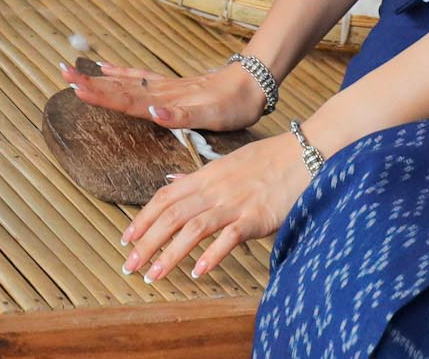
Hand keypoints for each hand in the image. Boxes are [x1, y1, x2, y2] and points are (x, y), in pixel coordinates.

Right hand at [58, 59, 265, 131]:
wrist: (251, 84)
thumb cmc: (233, 106)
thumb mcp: (211, 117)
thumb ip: (180, 117)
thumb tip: (152, 112)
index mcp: (165, 102)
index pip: (125, 99)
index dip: (100, 95)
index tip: (76, 88)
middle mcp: (159, 92)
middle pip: (118, 86)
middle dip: (90, 83)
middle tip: (63, 74)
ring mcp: (164, 86)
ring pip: (124, 80)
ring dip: (99, 78)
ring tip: (74, 71)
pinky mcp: (171, 85)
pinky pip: (138, 76)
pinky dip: (120, 71)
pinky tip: (107, 67)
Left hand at [121, 133, 309, 280]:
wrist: (302, 154)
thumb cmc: (265, 160)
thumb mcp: (225, 163)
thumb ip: (197, 176)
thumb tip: (172, 180)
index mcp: (204, 177)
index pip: (164, 198)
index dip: (142, 219)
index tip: (126, 239)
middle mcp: (213, 189)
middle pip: (171, 216)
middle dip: (147, 242)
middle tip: (130, 265)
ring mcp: (233, 203)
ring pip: (193, 228)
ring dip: (170, 253)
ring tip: (154, 274)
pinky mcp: (255, 217)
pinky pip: (229, 237)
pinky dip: (212, 254)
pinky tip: (198, 271)